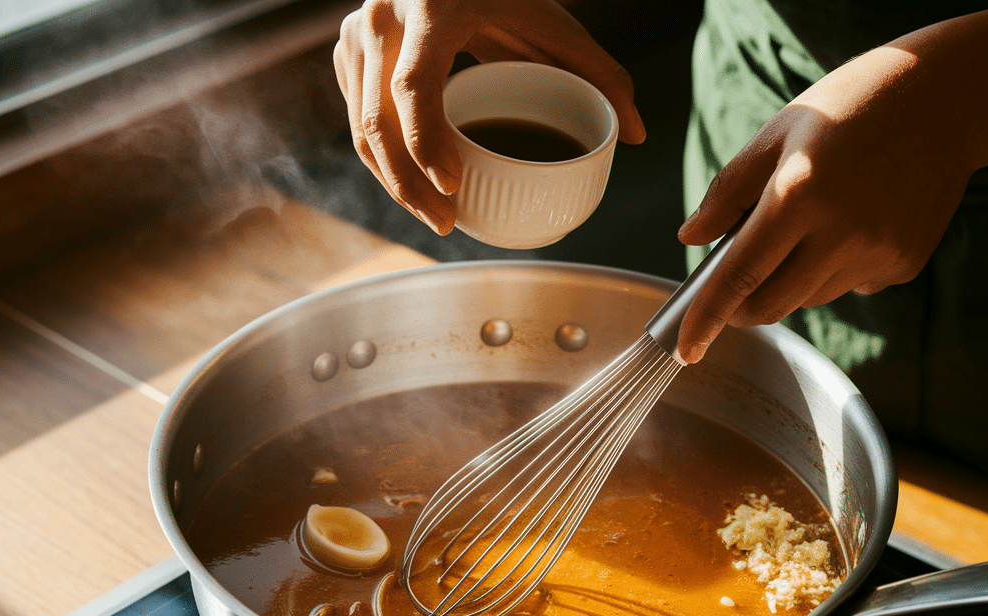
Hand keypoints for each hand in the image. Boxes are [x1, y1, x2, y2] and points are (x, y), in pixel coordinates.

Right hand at [333, 0, 645, 233]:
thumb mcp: (554, 23)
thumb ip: (601, 73)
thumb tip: (639, 134)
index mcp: (431, 8)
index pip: (413, 87)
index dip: (427, 143)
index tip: (452, 186)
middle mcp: (382, 21)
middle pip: (377, 122)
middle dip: (408, 186)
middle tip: (447, 222)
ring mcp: (356, 39)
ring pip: (361, 131)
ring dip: (393, 184)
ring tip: (436, 217)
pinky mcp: (348, 58)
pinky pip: (357, 123)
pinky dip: (383, 164)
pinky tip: (413, 190)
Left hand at [674, 0, 987, 363]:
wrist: (947, 99)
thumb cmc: (850, 106)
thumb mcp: (777, 134)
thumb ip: (727, 192)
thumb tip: (690, 239)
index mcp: (797, 195)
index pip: (739, 276)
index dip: (707, 318)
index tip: (685, 349)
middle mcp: (839, 233)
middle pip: (772, 304)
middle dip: (741, 310)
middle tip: (731, 290)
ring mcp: (876, 253)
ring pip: (809, 297)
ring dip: (790, 280)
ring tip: (809, 223)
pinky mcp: (903, 264)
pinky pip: (850, 284)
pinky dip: (835, 267)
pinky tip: (855, 219)